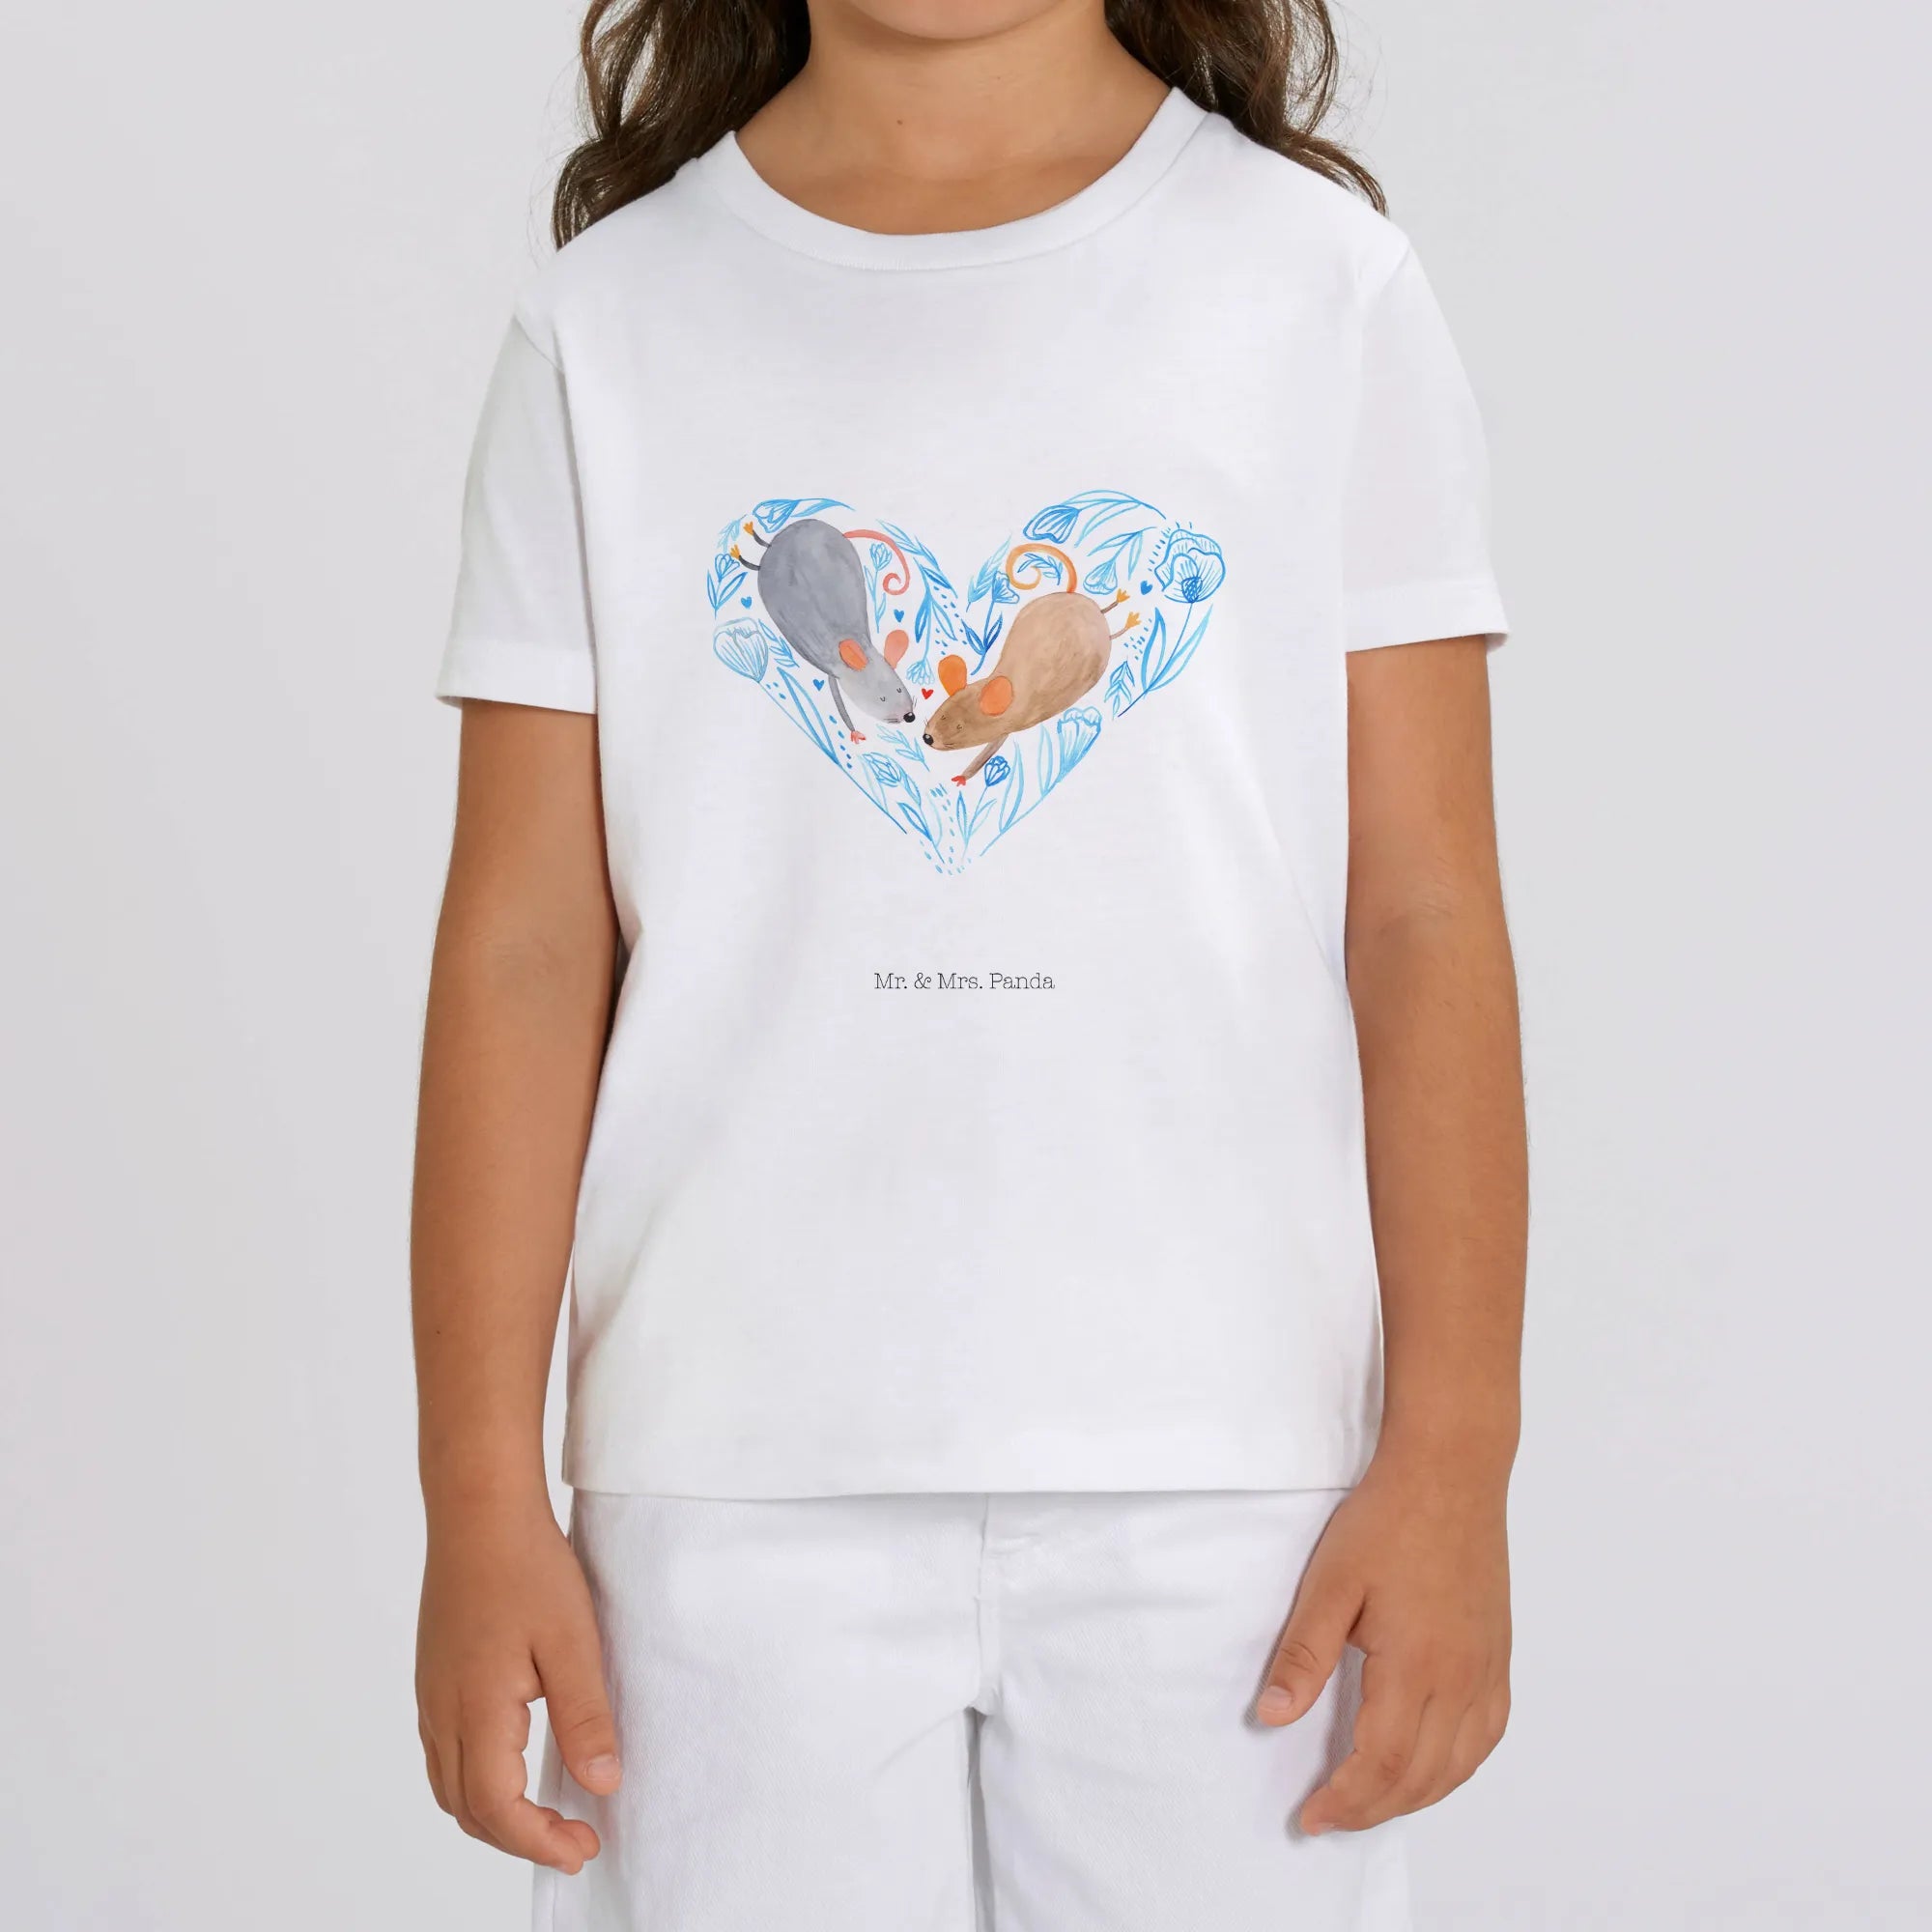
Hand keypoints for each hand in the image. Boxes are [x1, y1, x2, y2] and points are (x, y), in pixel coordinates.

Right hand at [415, 1494, 621, 1871]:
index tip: (585, 1847)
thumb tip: (601, 1784)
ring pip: (449, 1786)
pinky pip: (444, 1754)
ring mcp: (431, 1695)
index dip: (541, 1841)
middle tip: (577, 1839)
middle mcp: (443, 1713)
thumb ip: (585, 1718)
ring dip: (494, 1815)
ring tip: (547, 1814)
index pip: (498, 1809)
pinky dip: (476, 1782)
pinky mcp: (434, 1677)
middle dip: (520, 1838)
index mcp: (475, 1711)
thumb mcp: (572, 1642)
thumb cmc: (526, 1566)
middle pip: (468, 1810)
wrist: (477, 1509)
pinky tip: (512, 1765)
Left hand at [1255, 1450, 1511, 1832]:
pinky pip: (1487, 1734)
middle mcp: (1461, 1679)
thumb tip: (1272, 1715)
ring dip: (1415, 1796)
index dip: (1345, 1802)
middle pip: (1421, 1777)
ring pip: (1460, 1764)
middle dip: (1373, 1809)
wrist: (1450, 1472)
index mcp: (1416, 1666)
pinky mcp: (1498, 1654)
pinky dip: (1458, 1766)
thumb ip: (1303, 1655)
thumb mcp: (1330, 1583)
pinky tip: (1433, 1766)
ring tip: (1371, 1802)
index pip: (1382, 1765)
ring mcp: (1487, 1669)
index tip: (1311, 1816)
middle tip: (1331, 1816)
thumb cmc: (1388, 1519)